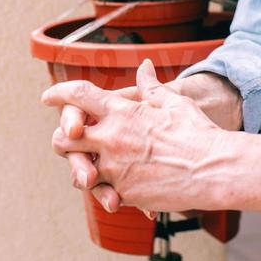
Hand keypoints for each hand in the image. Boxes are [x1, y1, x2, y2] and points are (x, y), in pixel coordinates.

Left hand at [43, 60, 227, 214]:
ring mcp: (115, 169)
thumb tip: (144, 67)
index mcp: (123, 112)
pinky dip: (110, 189)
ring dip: (83, 169)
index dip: (59, 94)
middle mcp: (112, 139)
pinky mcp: (124, 193)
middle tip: (72, 139)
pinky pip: (105, 192)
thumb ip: (151, 87)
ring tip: (95, 169)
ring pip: (79, 171)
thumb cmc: (196, 133)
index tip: (48, 97)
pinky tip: (123, 186)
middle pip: (64, 138)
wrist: (211, 170)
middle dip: (63, 139)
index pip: (79, 96)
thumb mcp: (173, 102)